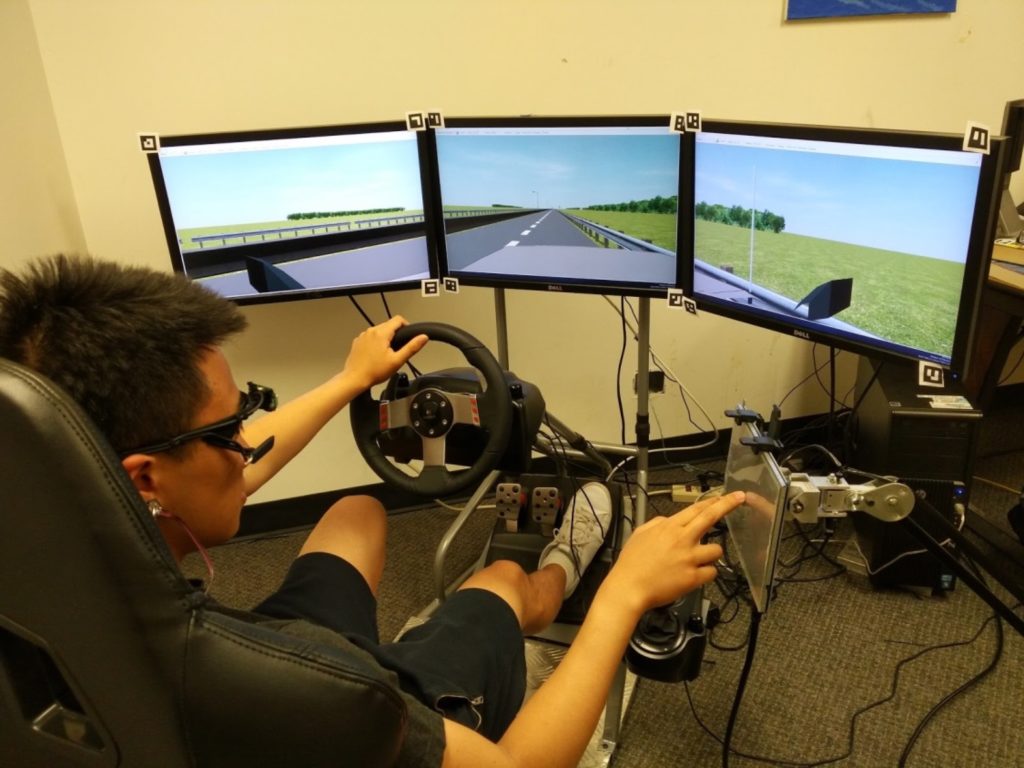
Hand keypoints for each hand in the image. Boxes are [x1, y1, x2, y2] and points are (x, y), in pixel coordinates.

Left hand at [343, 316, 427, 390]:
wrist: (355, 379)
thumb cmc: (374, 372)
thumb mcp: (397, 361)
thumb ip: (412, 347)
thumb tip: (423, 337)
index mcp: (381, 333)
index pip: (398, 319)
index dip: (407, 326)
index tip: (408, 336)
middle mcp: (371, 331)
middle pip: (388, 325)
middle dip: (395, 335)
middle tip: (397, 350)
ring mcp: (363, 336)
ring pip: (379, 331)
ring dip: (385, 339)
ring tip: (385, 355)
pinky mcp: (358, 342)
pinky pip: (370, 337)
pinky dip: (375, 343)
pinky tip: (375, 356)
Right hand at [601, 491, 744, 616]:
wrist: (629, 587)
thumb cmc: (631, 562)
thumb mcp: (640, 534)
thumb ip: (657, 523)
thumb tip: (670, 521)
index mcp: (669, 527)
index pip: (695, 509)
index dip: (712, 500)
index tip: (725, 495)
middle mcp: (682, 539)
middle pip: (710, 518)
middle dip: (727, 505)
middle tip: (739, 498)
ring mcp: (690, 559)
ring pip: (716, 550)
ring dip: (711, 553)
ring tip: (698, 559)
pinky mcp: (693, 578)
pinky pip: (712, 572)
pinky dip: (706, 573)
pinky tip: (695, 575)